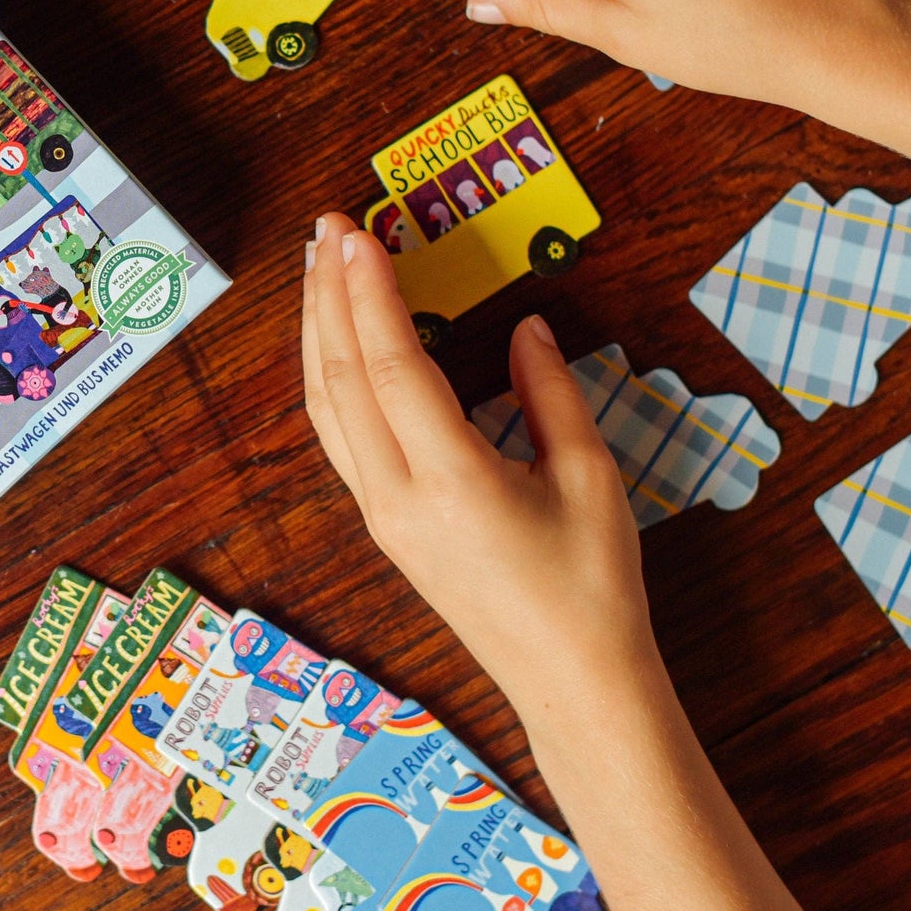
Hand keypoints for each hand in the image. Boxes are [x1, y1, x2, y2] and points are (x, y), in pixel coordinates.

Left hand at [301, 213, 655, 723]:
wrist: (569, 682)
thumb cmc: (592, 584)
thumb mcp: (590, 477)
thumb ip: (551, 394)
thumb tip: (527, 327)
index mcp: (451, 481)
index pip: (391, 367)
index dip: (369, 293)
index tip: (357, 233)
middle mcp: (396, 496)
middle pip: (340, 378)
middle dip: (328, 295)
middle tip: (324, 228)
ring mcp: (380, 512)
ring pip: (327, 408)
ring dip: (318, 333)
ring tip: (319, 271)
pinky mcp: (381, 522)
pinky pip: (338, 436)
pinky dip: (329, 377)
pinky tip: (335, 344)